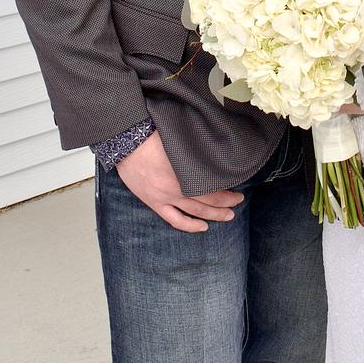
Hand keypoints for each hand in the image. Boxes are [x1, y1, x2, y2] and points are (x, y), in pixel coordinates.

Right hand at [116, 130, 241, 232]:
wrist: (125, 142)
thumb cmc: (151, 135)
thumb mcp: (179, 141)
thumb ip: (196, 151)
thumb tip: (214, 152)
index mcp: (185, 171)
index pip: (213, 186)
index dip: (228, 190)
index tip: (238, 188)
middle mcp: (177, 187)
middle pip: (208, 200)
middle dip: (226, 202)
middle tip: (238, 201)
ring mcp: (165, 197)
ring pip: (195, 212)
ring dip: (214, 215)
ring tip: (228, 215)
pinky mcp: (154, 202)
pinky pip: (174, 220)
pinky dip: (189, 226)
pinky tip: (202, 227)